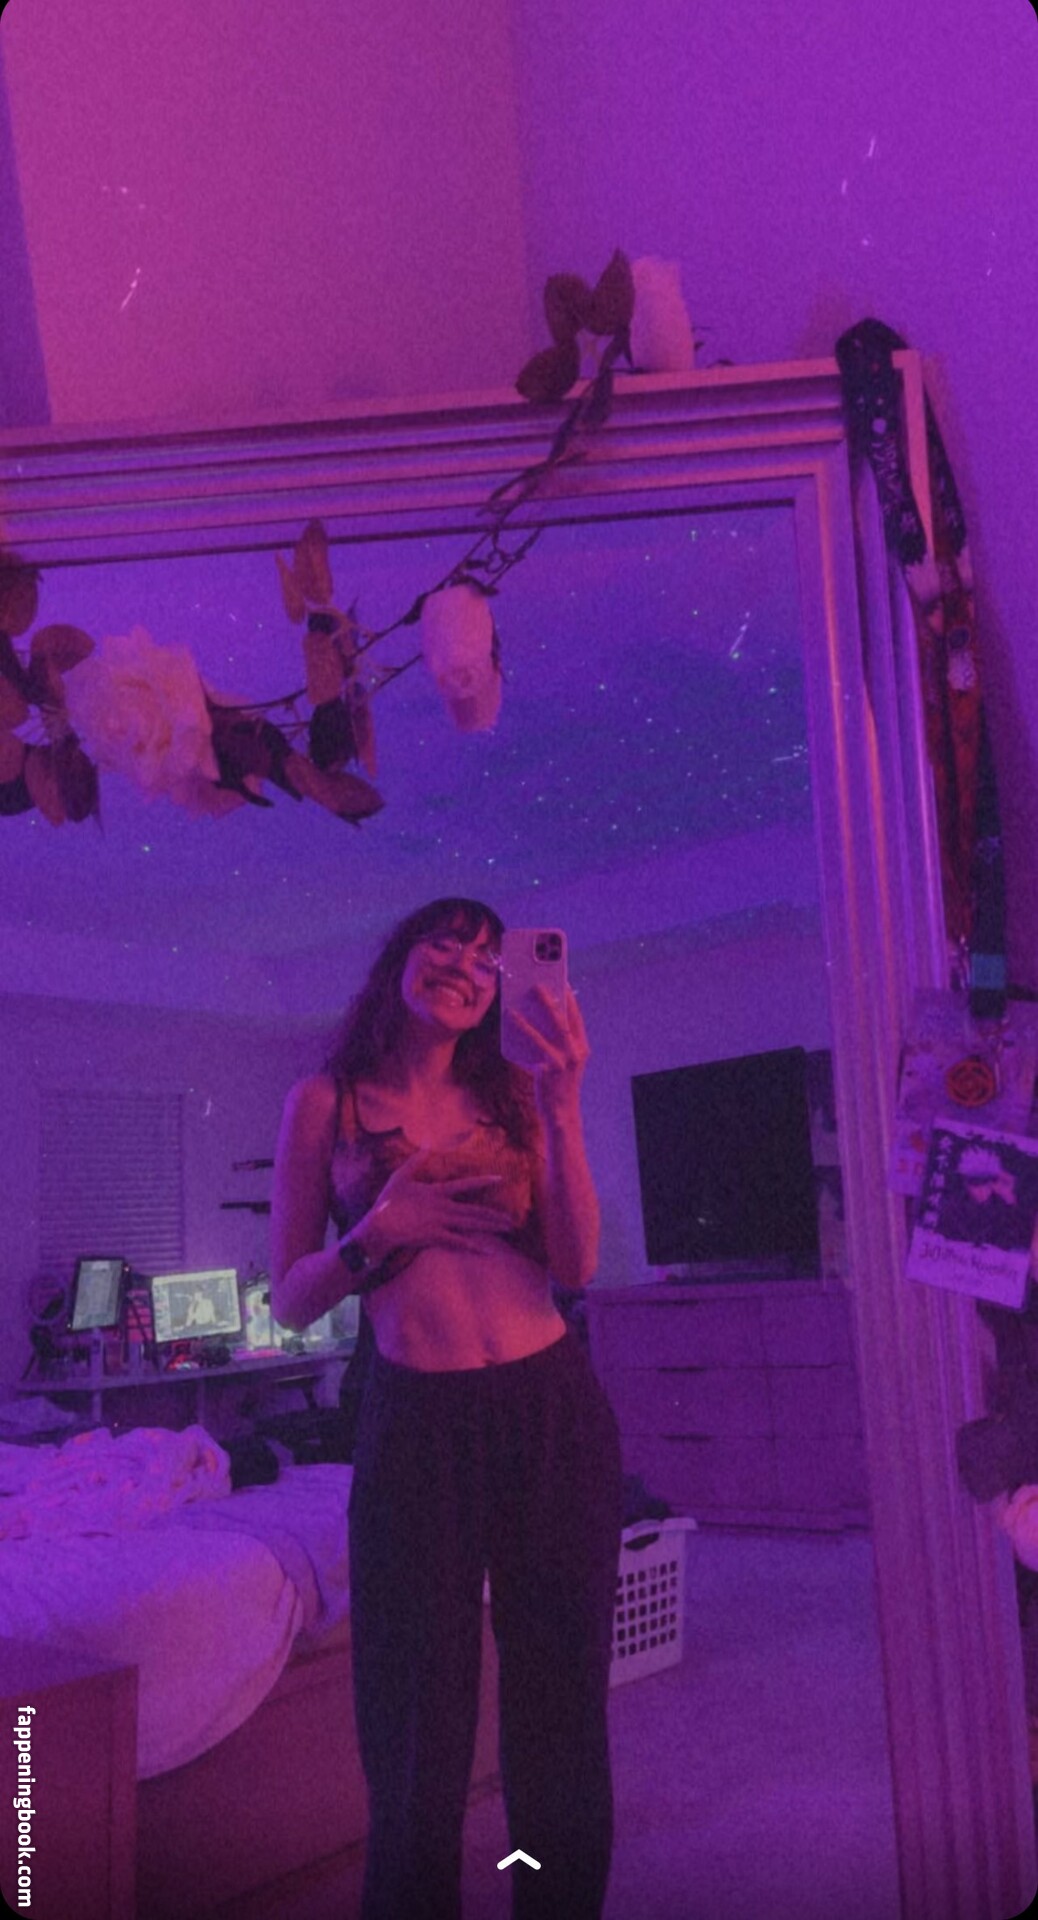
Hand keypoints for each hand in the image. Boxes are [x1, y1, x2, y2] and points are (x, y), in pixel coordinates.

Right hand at [358, 1152, 513, 1258]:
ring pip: (471, 1224)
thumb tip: (426, 1145)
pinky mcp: (435, 1237)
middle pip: (474, 1210)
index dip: (483, 1181)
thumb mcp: (399, 1177)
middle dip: (494, 1216)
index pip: (465, 1185)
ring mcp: (440, 1222)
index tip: (500, 1179)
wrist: (379, 1226)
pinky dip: (474, 1246)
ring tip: (506, 1230)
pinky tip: (488, 1250)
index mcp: (436, 1191)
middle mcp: (442, 1206)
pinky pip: (459, 1242)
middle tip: (512, 1221)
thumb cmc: (388, 1202)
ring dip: (490, 1227)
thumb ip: (415, 1161)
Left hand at [508, 985, 589, 1122]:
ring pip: (551, 1028)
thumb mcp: (561, 1063)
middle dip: (552, 999)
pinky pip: (535, 1043)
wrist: (561, 1114)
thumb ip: (554, 1043)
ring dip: (536, 1010)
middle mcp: (577, 1052)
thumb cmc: (557, 1086)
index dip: (569, 999)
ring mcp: (565, 1060)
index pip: (576, 1018)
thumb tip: (534, 1017)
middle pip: (564, 1019)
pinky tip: (512, 1018)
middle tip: (538, 983)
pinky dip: (523, 1028)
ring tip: (520, 998)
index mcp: (582, 1048)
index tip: (561, 981)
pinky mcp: (551, 1069)